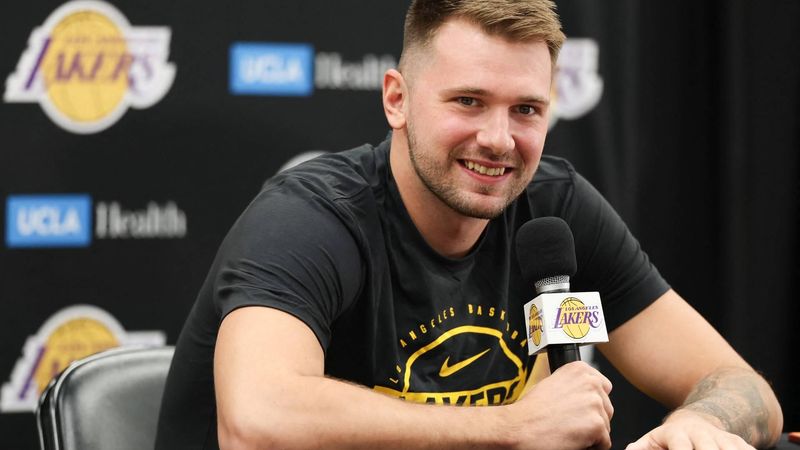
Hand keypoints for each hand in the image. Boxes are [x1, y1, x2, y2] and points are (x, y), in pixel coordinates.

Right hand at [507, 361, 613, 449]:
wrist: (518, 427)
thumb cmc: (530, 410)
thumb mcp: (553, 383)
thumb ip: (575, 385)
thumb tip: (588, 395)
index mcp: (580, 369)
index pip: (603, 387)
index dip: (591, 402)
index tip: (577, 408)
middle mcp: (591, 382)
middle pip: (606, 408)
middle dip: (592, 418)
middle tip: (569, 421)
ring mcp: (595, 403)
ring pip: (605, 426)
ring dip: (590, 433)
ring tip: (567, 430)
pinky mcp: (597, 425)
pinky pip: (604, 442)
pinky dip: (590, 446)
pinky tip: (571, 439)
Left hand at [625, 409, 754, 449]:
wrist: (696, 421)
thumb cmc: (669, 438)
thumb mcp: (652, 440)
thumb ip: (640, 449)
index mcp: (678, 433)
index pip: (681, 447)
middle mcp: (702, 434)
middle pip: (710, 449)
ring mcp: (722, 437)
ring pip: (732, 449)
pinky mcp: (738, 443)